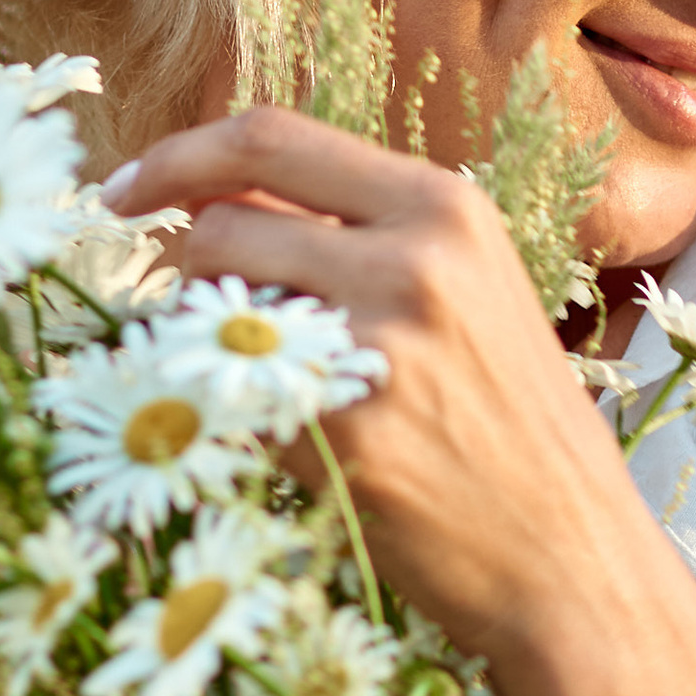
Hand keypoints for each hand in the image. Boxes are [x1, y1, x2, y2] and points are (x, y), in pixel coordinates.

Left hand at [105, 107, 640, 669]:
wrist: (571, 556)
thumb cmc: (512, 426)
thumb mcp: (465, 292)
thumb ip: (356, 233)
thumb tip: (211, 198)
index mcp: (444, 209)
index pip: (269, 138)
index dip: (175, 157)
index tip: (124, 191)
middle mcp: (413, 262)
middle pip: (221, 226)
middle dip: (184, 273)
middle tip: (200, 321)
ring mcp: (378, 350)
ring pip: (212, 314)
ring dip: (204, 347)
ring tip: (269, 387)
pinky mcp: (346, 437)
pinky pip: (232, 405)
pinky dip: (238, 426)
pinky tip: (299, 452)